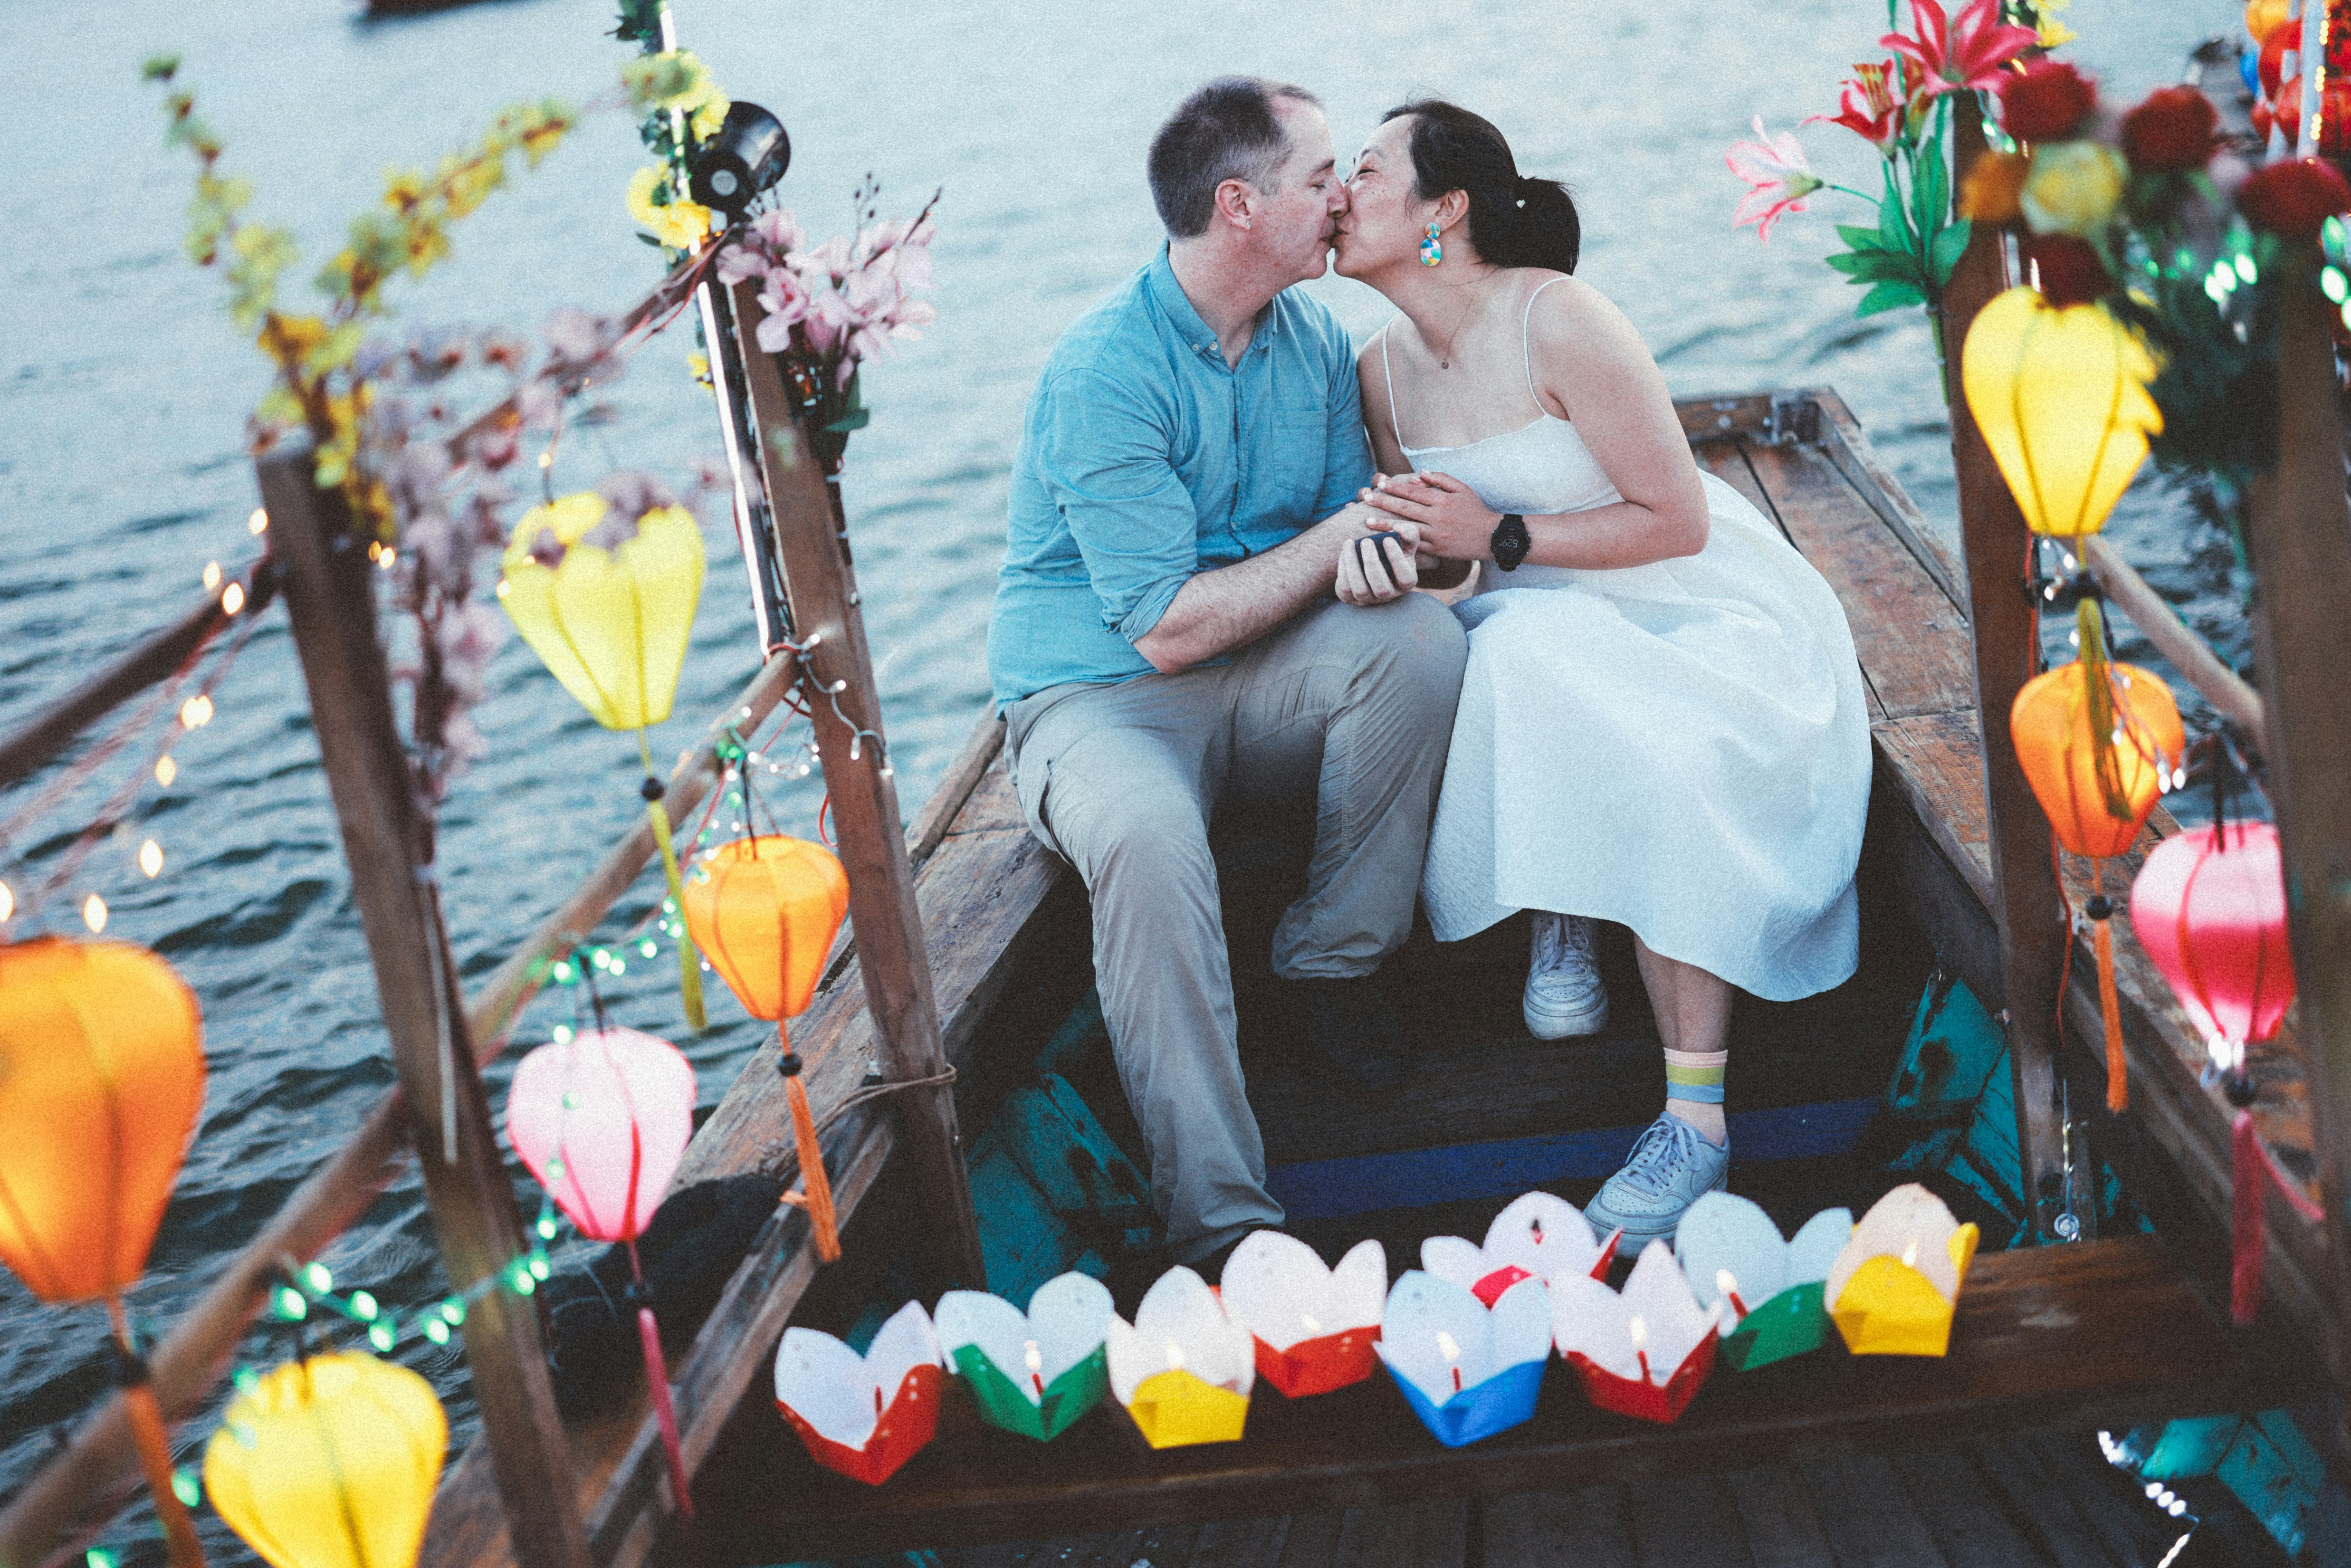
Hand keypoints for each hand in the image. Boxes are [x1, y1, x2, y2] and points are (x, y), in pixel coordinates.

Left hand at [1335, 525, 1420, 604]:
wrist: (1375, 561)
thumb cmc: (1393, 549)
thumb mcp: (1405, 541)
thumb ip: (1408, 532)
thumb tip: (1397, 530)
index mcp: (1407, 583)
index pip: (1406, 579)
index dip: (1396, 560)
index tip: (1387, 539)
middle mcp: (1389, 595)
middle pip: (1382, 588)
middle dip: (1372, 562)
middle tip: (1366, 541)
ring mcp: (1369, 600)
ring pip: (1361, 590)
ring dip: (1353, 565)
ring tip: (1349, 543)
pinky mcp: (1351, 598)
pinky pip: (1345, 589)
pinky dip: (1343, 569)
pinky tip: (1345, 552)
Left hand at [1360, 471, 1497, 560]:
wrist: (1492, 536)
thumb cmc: (1475, 510)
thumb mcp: (1462, 489)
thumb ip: (1440, 479)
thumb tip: (1417, 474)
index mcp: (1442, 499)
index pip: (1413, 491)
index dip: (1395, 486)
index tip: (1379, 481)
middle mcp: (1438, 516)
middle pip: (1405, 507)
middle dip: (1383, 501)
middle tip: (1365, 497)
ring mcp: (1437, 534)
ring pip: (1406, 528)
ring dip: (1385, 524)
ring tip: (1367, 520)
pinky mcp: (1437, 550)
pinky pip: (1415, 546)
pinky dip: (1399, 543)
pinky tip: (1385, 542)